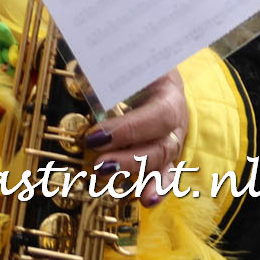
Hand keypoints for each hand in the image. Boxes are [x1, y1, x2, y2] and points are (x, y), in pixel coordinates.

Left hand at [85, 71, 188, 206]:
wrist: (156, 65)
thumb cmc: (138, 62)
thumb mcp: (127, 58)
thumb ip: (108, 67)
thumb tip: (82, 74)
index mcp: (170, 89)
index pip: (157, 114)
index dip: (129, 129)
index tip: (96, 135)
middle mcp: (177, 116)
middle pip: (161, 143)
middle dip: (129, 158)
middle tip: (98, 165)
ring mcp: (173, 136)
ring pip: (163, 161)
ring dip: (140, 176)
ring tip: (116, 185)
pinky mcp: (166, 152)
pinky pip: (166, 172)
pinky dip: (157, 187)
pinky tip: (147, 201)